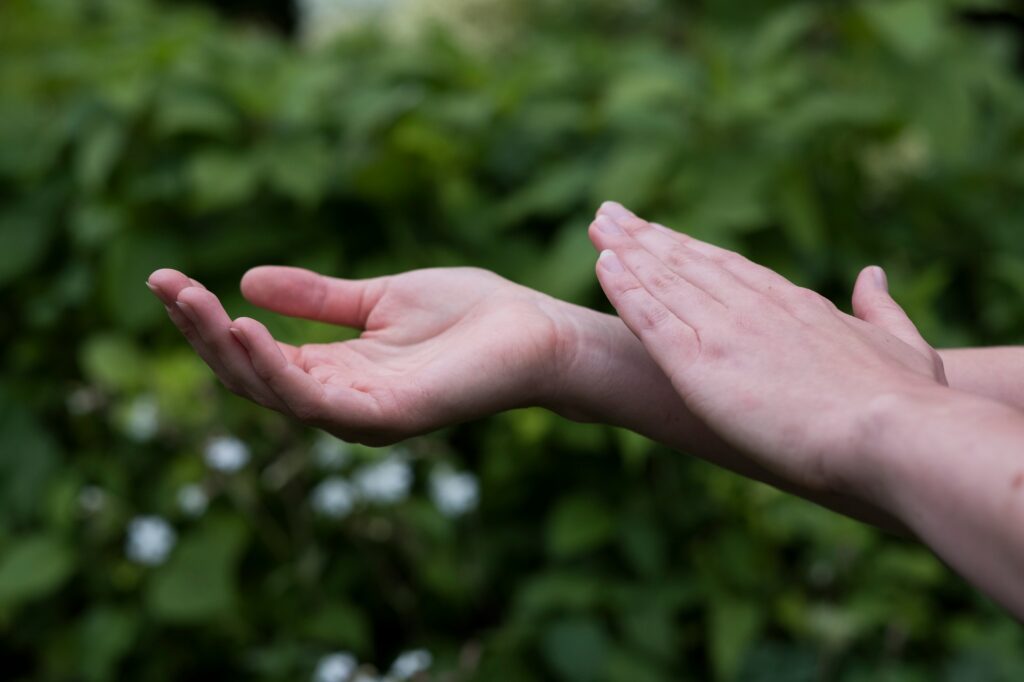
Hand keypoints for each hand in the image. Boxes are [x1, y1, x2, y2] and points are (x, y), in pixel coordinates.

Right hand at [147, 266, 578, 443]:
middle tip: (164, 284)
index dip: (207, 321)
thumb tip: (247, 280)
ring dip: (226, 348)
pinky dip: (275, 369)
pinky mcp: (389, 418)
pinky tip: (245, 329)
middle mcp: (340, 400)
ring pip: (273, 391)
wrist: (535, 329)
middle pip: (251, 376)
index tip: (165, 279)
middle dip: (202, 332)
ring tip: (192, 302)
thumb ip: (318, 298)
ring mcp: (362, 414)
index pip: (254, 354)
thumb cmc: (469, 314)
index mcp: (336, 371)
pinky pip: (316, 400)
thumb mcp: (379, 297)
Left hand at [587, 202, 946, 496]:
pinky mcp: (699, 363)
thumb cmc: (904, 400)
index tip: (662, 233)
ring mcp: (724, 331)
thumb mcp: (900, 344)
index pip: (728, 267)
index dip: (689, 248)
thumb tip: (871, 274)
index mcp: (793, 304)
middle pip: (687, 262)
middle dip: (645, 236)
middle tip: (610, 212)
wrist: (889, 432)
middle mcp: (752, 306)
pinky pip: (650, 318)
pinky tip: (601, 265)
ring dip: (625, 251)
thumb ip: (878, 307)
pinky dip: (624, 289)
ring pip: (663, 281)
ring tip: (597, 225)